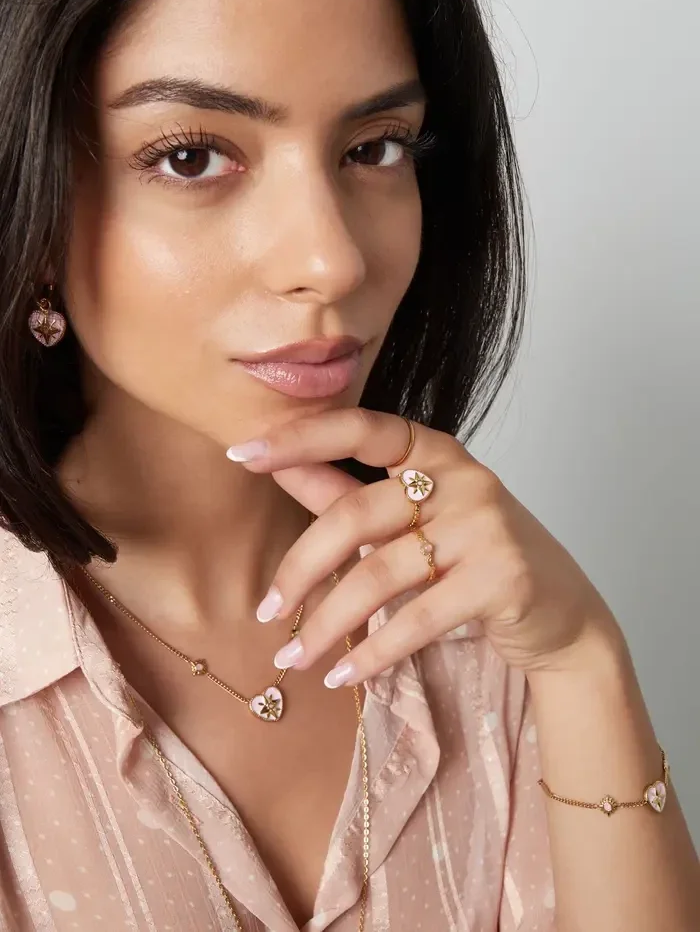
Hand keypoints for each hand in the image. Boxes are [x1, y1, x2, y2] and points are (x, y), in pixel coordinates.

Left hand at [227, 408, 623, 685]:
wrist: (563, 614)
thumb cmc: (476, 557)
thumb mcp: (412, 518)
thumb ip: (345, 491)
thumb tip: (279, 466)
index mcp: (435, 452)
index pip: (361, 429)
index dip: (300, 438)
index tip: (240, 454)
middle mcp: (463, 478)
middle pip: (357, 514)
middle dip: (302, 568)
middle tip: (266, 612)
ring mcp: (487, 525)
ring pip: (380, 574)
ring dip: (327, 624)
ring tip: (293, 659)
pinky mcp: (503, 577)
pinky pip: (416, 619)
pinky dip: (372, 653)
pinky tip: (343, 676)